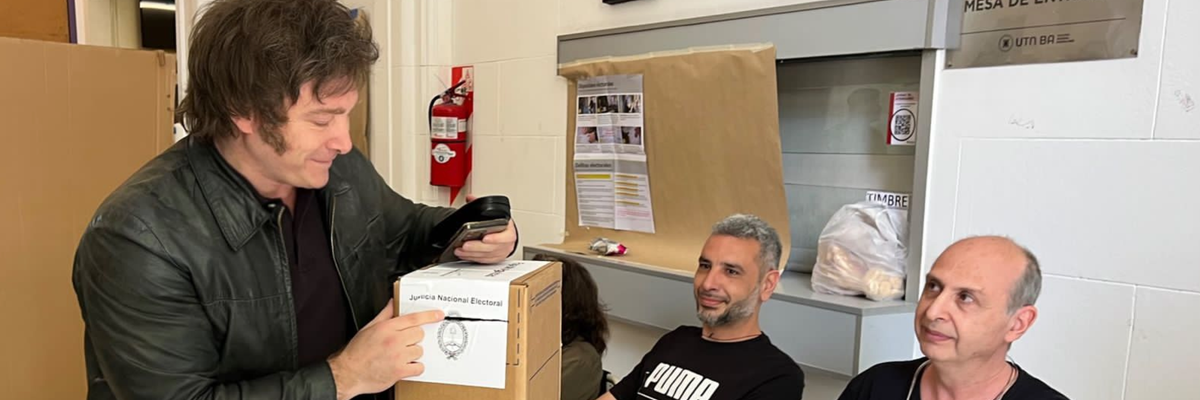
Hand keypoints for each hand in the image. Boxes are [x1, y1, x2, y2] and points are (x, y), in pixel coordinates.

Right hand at [329, 300, 443, 399]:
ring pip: (419, 350)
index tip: (438, 315)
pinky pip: (419, 367)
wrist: (348, 372)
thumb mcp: (369, 328)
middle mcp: (394, 340)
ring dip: (413, 354)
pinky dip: (415, 368)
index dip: (429, 315)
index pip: (413, 318)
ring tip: (400, 356)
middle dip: (414, 338)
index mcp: (387, 328)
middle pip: (419, 334)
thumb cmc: (357, 352)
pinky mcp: (399, 371)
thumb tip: (393, 303)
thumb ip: (384, 314)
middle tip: (404, 343)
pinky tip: (406, 366)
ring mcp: (398, 356)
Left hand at [454, 195, 517, 263]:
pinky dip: (472, 258)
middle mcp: (507, 243)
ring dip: (472, 254)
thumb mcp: (494, 213)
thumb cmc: (500, 225)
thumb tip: (470, 198)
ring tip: (460, 249)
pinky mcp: (494, 259)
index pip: (506, 236)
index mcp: (509, 230)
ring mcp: (501, 252)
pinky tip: (464, 254)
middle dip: (477, 247)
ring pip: (486, 256)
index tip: (485, 238)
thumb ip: (481, 205)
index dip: (496, 238)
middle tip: (466, 245)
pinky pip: (483, 260)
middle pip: (492, 248)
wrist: (506, 235)